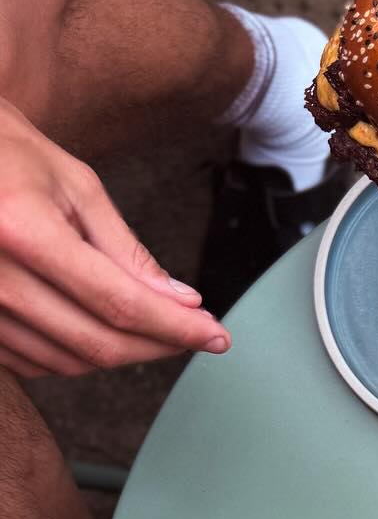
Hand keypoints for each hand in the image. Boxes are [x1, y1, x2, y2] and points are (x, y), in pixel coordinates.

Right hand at [0, 97, 229, 375]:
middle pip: (96, 343)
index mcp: (23, 232)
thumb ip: (128, 250)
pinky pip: (34, 363)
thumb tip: (181, 302)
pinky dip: (78, 355)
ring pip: (67, 362)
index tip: (216, 335)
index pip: (118, 302)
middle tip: (196, 334)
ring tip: (153, 327)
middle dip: (158, 346)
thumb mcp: (76, 186)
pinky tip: (103, 330)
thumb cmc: (10, 155)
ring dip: (121, 353)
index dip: (174, 327)